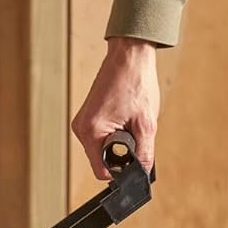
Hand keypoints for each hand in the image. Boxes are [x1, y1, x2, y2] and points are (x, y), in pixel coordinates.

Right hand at [72, 37, 160, 178]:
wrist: (129, 55)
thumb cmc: (136, 82)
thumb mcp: (146, 124)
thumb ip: (145, 153)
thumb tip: (142, 172)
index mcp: (91, 131)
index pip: (101, 170)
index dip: (120, 171)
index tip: (134, 161)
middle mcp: (81, 128)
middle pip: (100, 160)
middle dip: (120, 154)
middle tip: (135, 133)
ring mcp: (82, 122)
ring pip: (101, 149)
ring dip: (117, 143)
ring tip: (129, 122)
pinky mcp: (87, 117)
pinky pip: (100, 137)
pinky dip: (113, 134)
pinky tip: (123, 119)